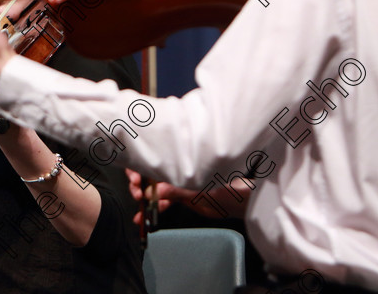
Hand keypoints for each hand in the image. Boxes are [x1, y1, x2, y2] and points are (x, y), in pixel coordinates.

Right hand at [126, 169, 249, 223]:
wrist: (242, 201)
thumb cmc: (226, 187)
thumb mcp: (198, 189)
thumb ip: (175, 190)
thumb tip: (152, 192)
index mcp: (179, 162)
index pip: (153, 160)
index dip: (139, 168)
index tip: (135, 180)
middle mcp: (175, 170)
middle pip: (149, 174)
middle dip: (138, 184)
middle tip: (137, 195)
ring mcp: (177, 184)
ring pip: (153, 189)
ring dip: (143, 199)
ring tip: (139, 210)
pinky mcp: (181, 197)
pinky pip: (162, 201)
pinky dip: (152, 209)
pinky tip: (142, 218)